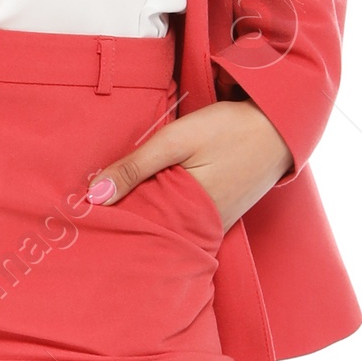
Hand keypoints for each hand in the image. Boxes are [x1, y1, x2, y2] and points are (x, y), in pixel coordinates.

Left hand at [86, 96, 292, 231]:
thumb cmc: (229, 129)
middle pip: (152, 235)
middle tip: (87, 223)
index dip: (111, 227)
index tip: (80, 223)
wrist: (281, 125)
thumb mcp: (177, 140)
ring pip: (168, 228)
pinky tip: (148, 204)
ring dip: (145, 220)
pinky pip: (185, 221)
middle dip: (125, 227)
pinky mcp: (221, 216)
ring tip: (111, 215)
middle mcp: (203, 230)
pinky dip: (167, 214)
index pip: (138, 233)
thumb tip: (94, 194)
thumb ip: (135, 166)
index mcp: (189, 217)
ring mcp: (214, 225)